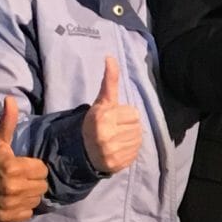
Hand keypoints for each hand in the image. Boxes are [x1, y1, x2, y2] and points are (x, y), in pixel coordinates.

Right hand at [0, 95, 48, 221]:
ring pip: (36, 199)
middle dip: (34, 180)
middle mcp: (15, 188)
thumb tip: (10, 98)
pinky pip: (28, 213)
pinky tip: (14, 200)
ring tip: (18, 188)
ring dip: (30, 194)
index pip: (42, 169)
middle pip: (42, 185)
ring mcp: (11, 204)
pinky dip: (23, 207)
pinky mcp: (8, 217)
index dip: (34, 166)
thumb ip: (7, 121)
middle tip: (21, 176)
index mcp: (14, 168)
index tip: (23, 165)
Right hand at [83, 56, 143, 174]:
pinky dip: (130, 150)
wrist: (83, 151)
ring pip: (138, 139)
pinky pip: (135, 153)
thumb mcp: (102, 101)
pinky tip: (119, 149)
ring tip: (117, 139)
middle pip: (137, 126)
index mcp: (103, 118)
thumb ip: (109, 81)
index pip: (134, 114)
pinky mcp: (118, 164)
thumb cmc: (96, 122)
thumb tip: (110, 57)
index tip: (113, 118)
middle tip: (115, 129)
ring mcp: (112, 152)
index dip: (125, 114)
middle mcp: (107, 135)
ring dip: (131, 139)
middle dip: (128, 126)